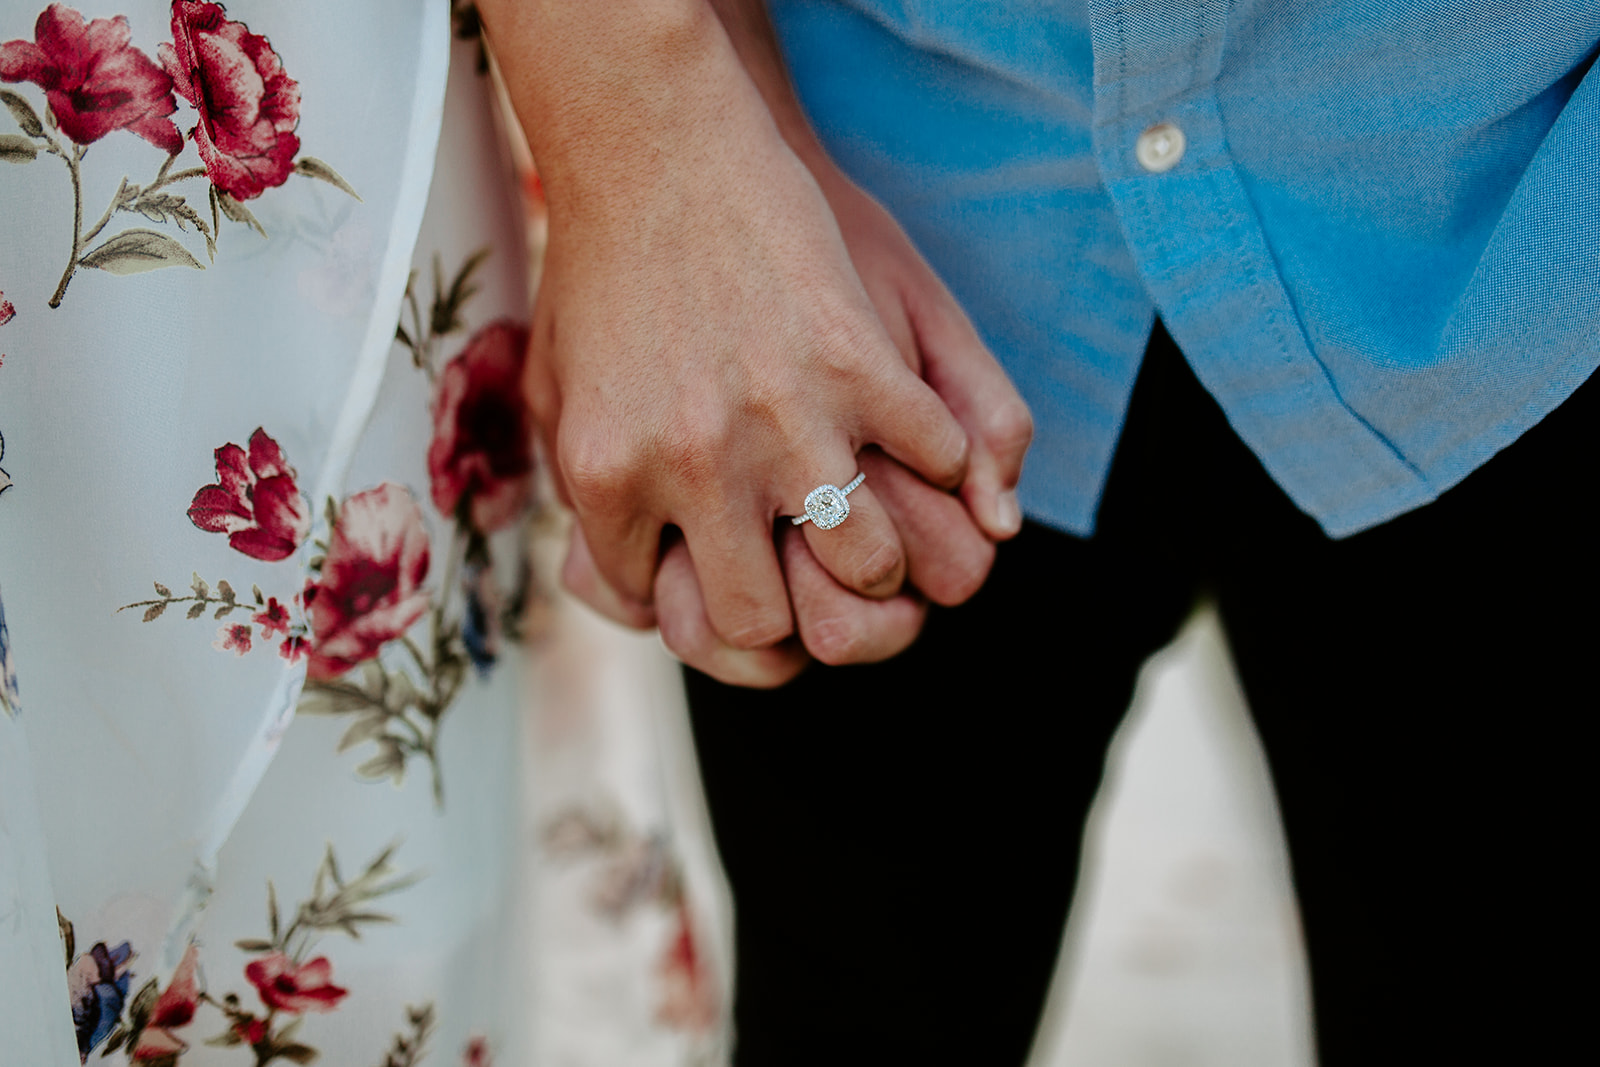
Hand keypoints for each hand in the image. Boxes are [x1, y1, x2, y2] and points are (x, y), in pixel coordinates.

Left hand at [560, 169, 1031, 686]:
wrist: (656, 146)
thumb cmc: (600, 269)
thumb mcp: (555, 392)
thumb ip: (587, 506)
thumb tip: (637, 599)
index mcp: (607, 476)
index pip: (667, 608)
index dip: (697, 593)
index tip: (718, 559)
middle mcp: (692, 464)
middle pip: (766, 620)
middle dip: (789, 606)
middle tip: (799, 567)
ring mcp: (783, 418)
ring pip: (867, 564)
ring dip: (875, 552)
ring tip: (867, 518)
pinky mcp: (858, 365)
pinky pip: (935, 461)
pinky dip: (942, 461)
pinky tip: (917, 438)